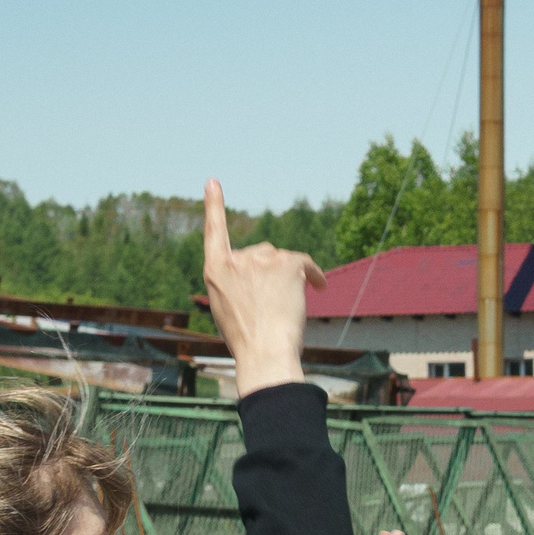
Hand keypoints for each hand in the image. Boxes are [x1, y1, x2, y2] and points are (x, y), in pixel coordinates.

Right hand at [202, 178, 326, 399]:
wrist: (264, 352)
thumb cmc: (248, 340)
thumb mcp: (227, 307)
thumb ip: (236, 282)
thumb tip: (262, 274)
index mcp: (214, 269)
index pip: (214, 231)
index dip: (214, 205)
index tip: (214, 182)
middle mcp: (236, 258)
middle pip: (262, 254)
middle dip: (271, 275)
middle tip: (273, 308)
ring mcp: (261, 258)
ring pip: (283, 261)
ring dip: (289, 279)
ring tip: (286, 309)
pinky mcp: (286, 263)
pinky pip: (304, 263)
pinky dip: (313, 275)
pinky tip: (319, 287)